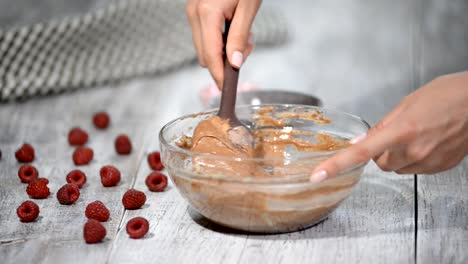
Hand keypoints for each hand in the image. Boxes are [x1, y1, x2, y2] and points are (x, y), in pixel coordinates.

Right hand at [186, 0, 260, 87]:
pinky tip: (233, 30)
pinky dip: (218, 40)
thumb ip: (240, 37)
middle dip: (225, 61)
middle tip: (248, 50)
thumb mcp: (248, 8)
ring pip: (204, 47)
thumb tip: (235, 63)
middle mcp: (194, 13)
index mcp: (207, 13)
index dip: (219, 75)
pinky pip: (204, 36)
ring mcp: (192, 12)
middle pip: (205, 55)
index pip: (211, 55)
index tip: (227, 87)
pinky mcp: (195, 11)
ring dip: (223, 51)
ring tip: (244, 37)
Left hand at [311, 71, 467, 181]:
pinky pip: (416, 169)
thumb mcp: (408, 102)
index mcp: (402, 130)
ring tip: (416, 134)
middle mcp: (415, 149)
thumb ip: (382, 125)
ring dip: (397, 156)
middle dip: (380, 152)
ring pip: (398, 168)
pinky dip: (414, 158)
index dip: (336, 165)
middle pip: (380, 164)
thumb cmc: (448, 94)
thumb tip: (361, 141)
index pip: (360, 153)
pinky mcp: (441, 167)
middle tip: (393, 134)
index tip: (318, 175)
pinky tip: (428, 141)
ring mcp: (430, 161)